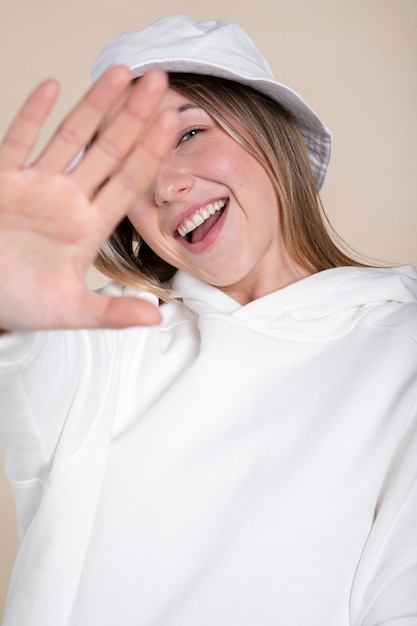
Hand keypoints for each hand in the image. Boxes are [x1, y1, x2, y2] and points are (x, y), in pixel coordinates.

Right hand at [0, 67, 178, 331]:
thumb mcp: (70, 311)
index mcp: (89, 227)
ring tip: (121, 73)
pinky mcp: (2, 180)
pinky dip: (33, 114)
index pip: (128, 182)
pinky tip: (53, 87)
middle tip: (159, 82)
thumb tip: (156, 318)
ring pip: (70, 137)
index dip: (151, 153)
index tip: (174, 124)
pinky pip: (18, 140)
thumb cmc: (22, 303)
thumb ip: (112, 312)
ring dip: (94, 105)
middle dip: (133, 117)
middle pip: (108, 151)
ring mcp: (35, 186)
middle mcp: (68, 200)